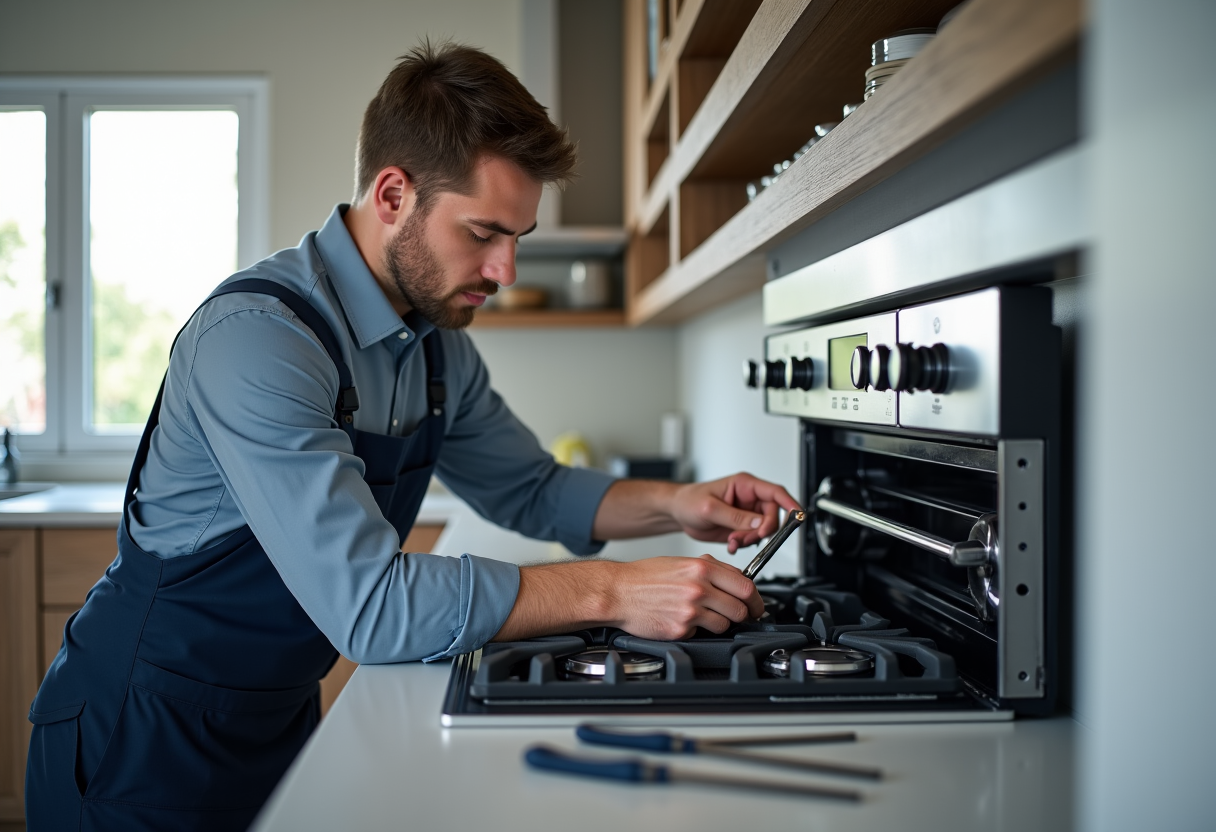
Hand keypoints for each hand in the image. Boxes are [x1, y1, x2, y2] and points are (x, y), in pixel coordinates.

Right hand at [608, 555, 763, 638]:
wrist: (617, 592)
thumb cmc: (644, 577)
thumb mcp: (680, 561)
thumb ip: (709, 568)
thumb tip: (734, 577)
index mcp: (701, 568)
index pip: (746, 586)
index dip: (756, 599)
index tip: (756, 605)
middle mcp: (698, 589)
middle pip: (740, 609)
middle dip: (742, 615)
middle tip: (738, 615)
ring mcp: (690, 611)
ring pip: (724, 625)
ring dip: (719, 624)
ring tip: (703, 616)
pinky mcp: (680, 630)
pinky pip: (701, 634)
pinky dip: (696, 630)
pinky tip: (683, 620)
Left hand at [670, 472, 800, 553]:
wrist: (677, 512)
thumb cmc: (689, 501)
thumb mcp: (710, 508)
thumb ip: (735, 516)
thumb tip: (758, 523)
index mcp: (744, 485)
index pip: (775, 493)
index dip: (790, 504)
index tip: (798, 516)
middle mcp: (749, 499)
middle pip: (772, 516)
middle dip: (762, 531)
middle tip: (747, 538)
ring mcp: (746, 514)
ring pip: (764, 530)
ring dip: (752, 539)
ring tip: (734, 541)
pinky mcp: (742, 527)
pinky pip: (753, 538)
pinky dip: (745, 544)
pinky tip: (732, 544)